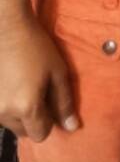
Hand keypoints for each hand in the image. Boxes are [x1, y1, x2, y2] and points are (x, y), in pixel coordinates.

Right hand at [0, 16, 78, 140]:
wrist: (6, 27)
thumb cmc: (36, 47)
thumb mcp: (58, 72)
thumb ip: (64, 103)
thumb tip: (71, 127)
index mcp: (26, 107)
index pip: (40, 134)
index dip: (49, 121)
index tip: (49, 103)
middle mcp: (4, 112)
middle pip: (23, 131)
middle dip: (32, 118)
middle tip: (36, 92)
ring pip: (9, 122)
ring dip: (17, 111)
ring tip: (22, 85)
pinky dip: (5, 102)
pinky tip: (10, 82)